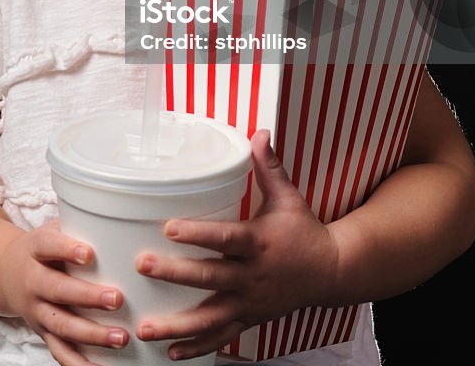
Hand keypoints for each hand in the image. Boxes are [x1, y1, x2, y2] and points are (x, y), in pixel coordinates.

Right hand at [0, 219, 128, 365]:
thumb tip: (122, 217)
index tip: (89, 253)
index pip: (49, 246)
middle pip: (57, 290)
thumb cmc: (43, 247)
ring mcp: (36, 309)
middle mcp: (32, 281)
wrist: (5, 273)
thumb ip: (79, 225)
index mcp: (35, 249)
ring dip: (91, 334)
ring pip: (61, 325)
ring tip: (120, 337)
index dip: (67, 249)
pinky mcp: (41, 331)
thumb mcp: (53, 228)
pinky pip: (59, 350)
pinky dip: (77, 363)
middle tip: (117, 298)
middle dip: (87, 297)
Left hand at [134, 129, 338, 360]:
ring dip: (176, 325)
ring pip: (210, 317)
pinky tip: (171, 352)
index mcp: (258, 243)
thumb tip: (259, 131)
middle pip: (209, 277)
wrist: (331, 272)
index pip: (225, 239)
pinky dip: (197, 347)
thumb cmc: (304, 231)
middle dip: (174, 274)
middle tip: (142, 266)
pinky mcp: (250, 319)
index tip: (169, 228)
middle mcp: (252, 276)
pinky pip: (221, 337)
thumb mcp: (288, 197)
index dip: (198, 234)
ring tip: (144, 327)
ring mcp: (250, 302)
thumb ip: (269, 166)